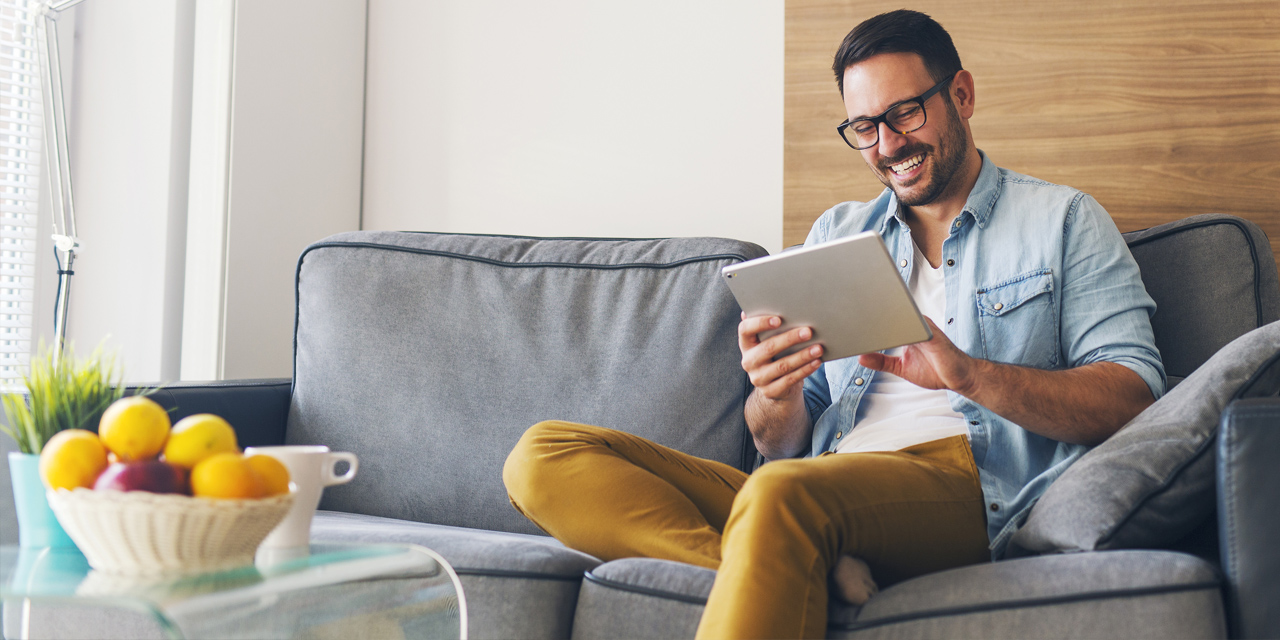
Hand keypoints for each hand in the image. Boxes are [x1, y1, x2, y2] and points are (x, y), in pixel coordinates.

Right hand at [738, 313, 823, 400]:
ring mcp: (758, 378)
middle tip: (808, 331)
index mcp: (746, 344)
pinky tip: (817, 362)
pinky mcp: (770, 391)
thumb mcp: (769, 341)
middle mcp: (748, 361)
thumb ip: (771, 326)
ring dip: (802, 356)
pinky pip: (790, 379)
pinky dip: (805, 370)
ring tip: (818, 348)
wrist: (775, 386)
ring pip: (782, 365)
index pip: (745, 330)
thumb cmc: (775, 355)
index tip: (778, 319)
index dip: (760, 323)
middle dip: (790, 339)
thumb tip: (775, 301)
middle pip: (768, 348)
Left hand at [858, 317, 976, 393]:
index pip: (885, 320)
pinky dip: (900, 327)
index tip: (847, 317)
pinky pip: (914, 328)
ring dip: (882, 317)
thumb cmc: (934, 370)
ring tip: (861, 316)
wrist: (959, 377)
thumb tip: (860, 357)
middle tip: (847, 310)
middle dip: (871, 313)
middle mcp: (916, 324)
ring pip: (900, 317)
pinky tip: (884, 330)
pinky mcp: (932, 335)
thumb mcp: (900, 367)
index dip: (868, 318)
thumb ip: (881, 362)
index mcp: (908, 329)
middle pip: (890, 314)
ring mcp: (924, 327)